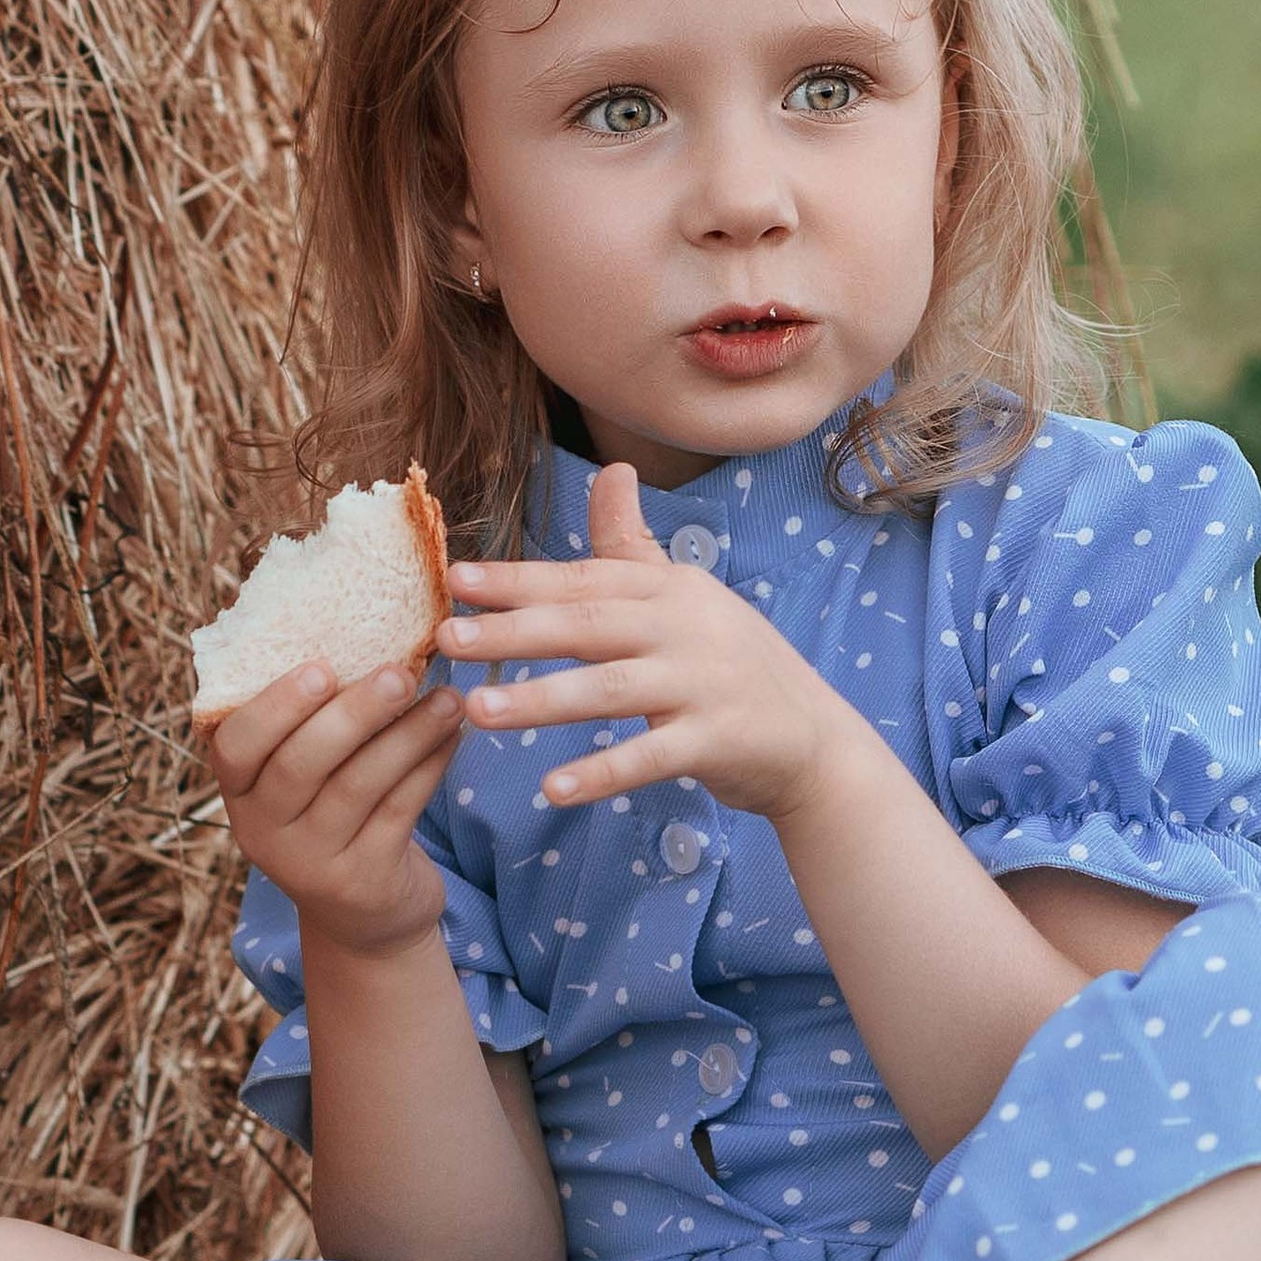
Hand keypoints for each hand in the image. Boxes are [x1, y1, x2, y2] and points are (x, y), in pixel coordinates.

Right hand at [205, 661, 462, 958]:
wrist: (364, 916)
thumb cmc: (334, 816)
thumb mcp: (304, 780)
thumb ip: (311, 723)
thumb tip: (364, 627)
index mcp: (240, 792)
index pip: (235, 746)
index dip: (274, 705)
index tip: (320, 666)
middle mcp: (263, 831)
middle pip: (301, 765)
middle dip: (354, 713)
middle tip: (400, 672)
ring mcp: (310, 862)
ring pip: (358, 786)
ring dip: (407, 735)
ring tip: (447, 698)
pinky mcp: (362, 881)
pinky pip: (399, 812)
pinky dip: (429, 768)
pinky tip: (453, 736)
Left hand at [442, 460, 848, 823]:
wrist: (813, 740)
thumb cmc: (731, 665)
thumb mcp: (684, 598)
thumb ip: (634, 548)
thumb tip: (613, 472)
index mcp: (668, 590)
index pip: (582, 580)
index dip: (518, 579)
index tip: (455, 581)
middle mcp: (685, 627)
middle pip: (588, 625)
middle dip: (513, 631)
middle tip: (446, 640)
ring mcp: (704, 683)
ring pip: (610, 689)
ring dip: (542, 700)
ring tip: (478, 712)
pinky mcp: (717, 739)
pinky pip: (650, 757)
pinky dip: (602, 772)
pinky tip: (553, 788)